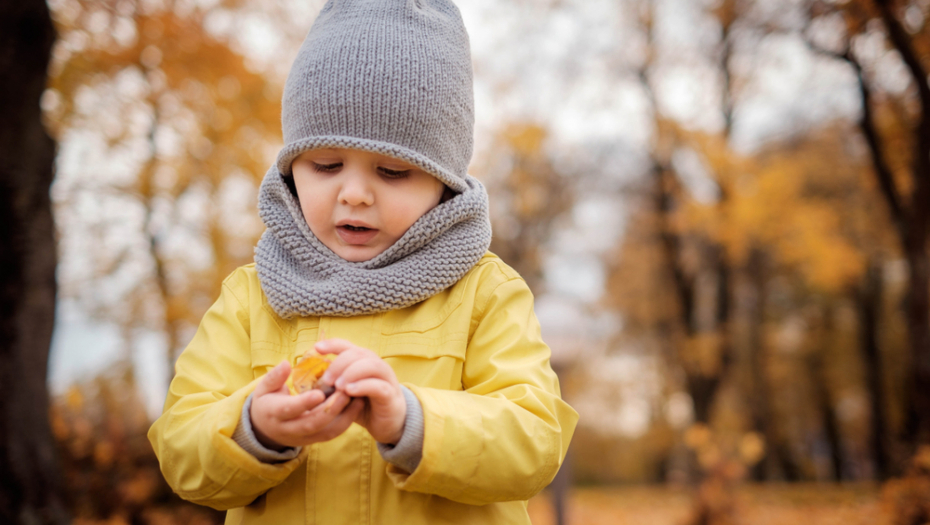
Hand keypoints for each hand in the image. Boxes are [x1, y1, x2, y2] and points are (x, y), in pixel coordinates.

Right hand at [250, 360, 364, 448]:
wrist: (265, 429)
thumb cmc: (267, 402)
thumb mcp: (264, 388)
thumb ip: (274, 377)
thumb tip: (285, 364)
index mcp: (274, 414)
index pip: (289, 410)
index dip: (304, 403)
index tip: (319, 393)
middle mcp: (288, 429)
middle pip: (311, 424)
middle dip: (330, 409)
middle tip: (346, 392)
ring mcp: (302, 438)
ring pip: (325, 432)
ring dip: (344, 417)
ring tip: (357, 398)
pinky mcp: (314, 440)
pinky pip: (332, 434)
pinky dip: (346, 421)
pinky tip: (357, 406)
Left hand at [316, 338, 406, 444]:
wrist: (388, 422)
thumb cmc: (364, 403)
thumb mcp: (346, 391)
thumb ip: (334, 382)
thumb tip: (309, 379)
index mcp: (363, 360)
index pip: (347, 345)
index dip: (332, 344)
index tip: (316, 348)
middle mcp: (375, 364)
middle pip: (358, 353)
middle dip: (339, 364)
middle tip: (326, 380)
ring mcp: (385, 378)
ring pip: (371, 365)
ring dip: (352, 373)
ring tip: (338, 386)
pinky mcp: (390, 394)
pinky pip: (378, 385)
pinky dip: (362, 386)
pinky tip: (349, 392)